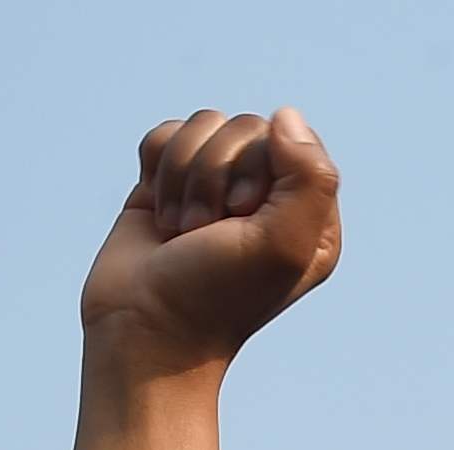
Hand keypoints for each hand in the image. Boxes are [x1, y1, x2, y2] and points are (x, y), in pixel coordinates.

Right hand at [69, 106, 341, 449]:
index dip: (257, 168)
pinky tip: (158, 215)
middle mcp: (266, 195)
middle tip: (208, 232)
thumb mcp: (284, 243)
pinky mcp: (170, 183)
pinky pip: (165, 134)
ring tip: (181, 232)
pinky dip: (156, 170)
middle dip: (216, 176)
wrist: (143, 330)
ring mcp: (217, 186)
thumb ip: (310, 175)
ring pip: (202, 126)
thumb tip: (284, 116)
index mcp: (308, 212)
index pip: (291, 139)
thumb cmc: (216, 297)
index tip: (243, 218)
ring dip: (183, 179)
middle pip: (244, 126)